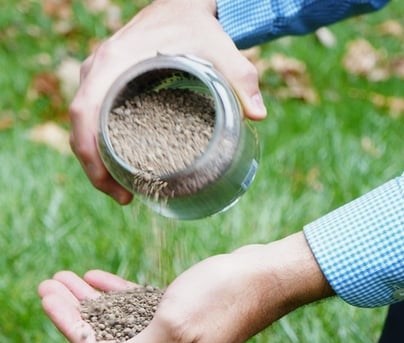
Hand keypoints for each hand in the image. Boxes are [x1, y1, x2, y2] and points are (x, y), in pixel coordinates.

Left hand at [38, 233, 333, 342]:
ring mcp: (172, 340)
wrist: (265, 279)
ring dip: (92, 300)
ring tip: (66, 276)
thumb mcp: (174, 325)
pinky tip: (98, 278)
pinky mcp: (179, 320)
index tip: (46, 295)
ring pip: (119, 321)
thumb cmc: (223, 298)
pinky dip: (118, 294)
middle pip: (106, 337)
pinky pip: (138, 310)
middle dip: (75, 310)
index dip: (69, 323)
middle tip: (48, 282)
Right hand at [70, 0, 266, 203]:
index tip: (111, 186)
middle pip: (81, 126)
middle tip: (125, 199)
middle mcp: (100, 69)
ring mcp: (101, 75)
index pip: (85, 112)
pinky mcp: (108, 82)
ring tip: (125, 191)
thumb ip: (241, 78)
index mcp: (116, 62)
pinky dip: (104, 145)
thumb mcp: (221, 49)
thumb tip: (258, 116)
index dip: (91, 154)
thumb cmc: (197, 26)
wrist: (182, 5)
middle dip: (95, 168)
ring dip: (98, 160)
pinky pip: (95, 117)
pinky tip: (126, 166)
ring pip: (86, 124)